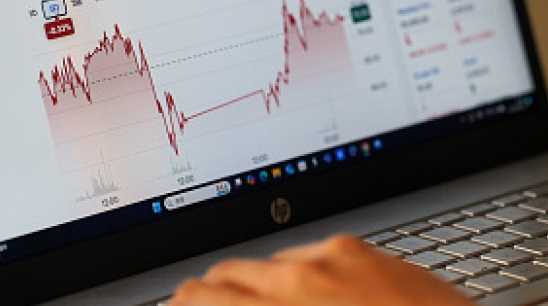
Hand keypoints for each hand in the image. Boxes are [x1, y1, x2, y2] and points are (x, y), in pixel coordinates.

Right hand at [169, 235, 472, 305]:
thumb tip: (234, 305)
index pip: (201, 297)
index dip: (184, 304)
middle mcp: (298, 281)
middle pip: (222, 273)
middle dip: (212, 293)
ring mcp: (331, 259)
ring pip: (266, 259)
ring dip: (259, 283)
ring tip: (273, 305)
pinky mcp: (363, 247)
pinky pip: (311, 252)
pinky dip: (303, 271)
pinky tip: (318, 293)